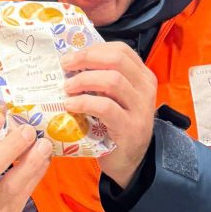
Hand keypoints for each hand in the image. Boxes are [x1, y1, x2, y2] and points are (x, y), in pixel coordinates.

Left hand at [62, 42, 156, 188]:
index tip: (71, 57)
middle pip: (116, 60)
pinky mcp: (129, 128)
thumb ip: (102, 79)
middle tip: (65, 66)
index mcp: (142, 76)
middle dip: (86, 58)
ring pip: (112, 80)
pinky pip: (105, 107)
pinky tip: (71, 105)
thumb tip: (71, 61)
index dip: (93, 49)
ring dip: (84, 80)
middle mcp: (145, 89)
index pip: (121, 50)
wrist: (129, 162)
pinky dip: (84, 102)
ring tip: (67, 88)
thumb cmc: (116, 125)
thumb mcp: (115, 98)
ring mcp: (140, 109)